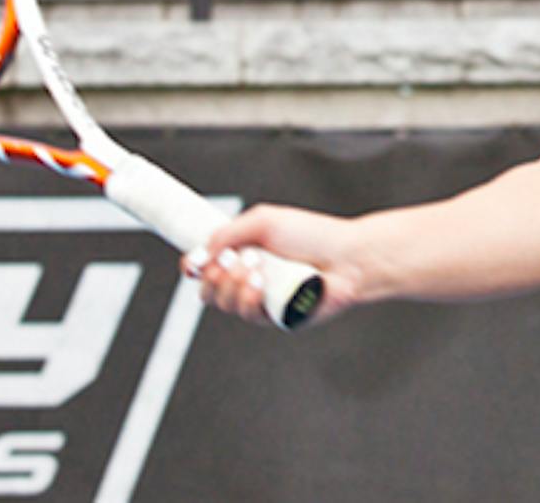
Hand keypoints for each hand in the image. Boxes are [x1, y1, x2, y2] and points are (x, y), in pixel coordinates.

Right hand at [183, 204, 365, 327]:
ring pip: (224, 303)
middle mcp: (249, 278)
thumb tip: (202, 251)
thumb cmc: (314, 236)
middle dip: (212, 275)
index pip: (205, 266)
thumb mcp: (265, 221)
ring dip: (234, 283)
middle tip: (233, 260)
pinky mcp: (274, 317)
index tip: (192, 262)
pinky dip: (250, 297)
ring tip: (258, 267)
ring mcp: (261, 299)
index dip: (193, 266)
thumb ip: (228, 232)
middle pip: (207, 289)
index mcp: (243, 254)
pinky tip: (262, 283)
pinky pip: (247, 314)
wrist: (347, 257)